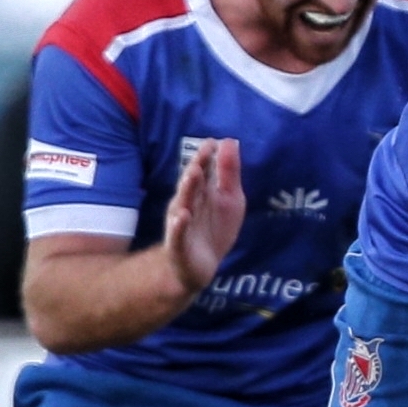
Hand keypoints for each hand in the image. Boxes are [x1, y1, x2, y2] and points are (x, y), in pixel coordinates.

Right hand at [162, 138, 244, 295]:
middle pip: (192, 185)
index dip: (207, 157)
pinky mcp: (179, 244)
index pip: (203, 171)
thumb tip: (230, 141)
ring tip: (193, 174)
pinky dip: (179, 225)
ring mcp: (182, 223)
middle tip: (203, 153)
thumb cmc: (214, 227)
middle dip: (196, 169)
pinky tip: (182, 217)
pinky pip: (177, 234)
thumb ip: (229, 172)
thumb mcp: (230, 199)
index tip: (213, 141)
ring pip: (183, 204)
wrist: (199, 265)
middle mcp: (188, 204)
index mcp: (201, 192)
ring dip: (187, 190)